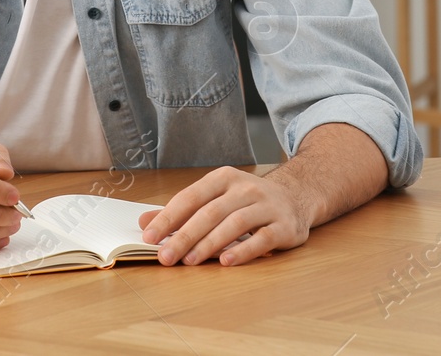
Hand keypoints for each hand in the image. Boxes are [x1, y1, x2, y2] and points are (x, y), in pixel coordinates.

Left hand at [137, 166, 310, 266]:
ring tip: (190, 261)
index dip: (168, 218)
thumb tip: (144, 222)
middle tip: (166, 257)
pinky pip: (262, 238)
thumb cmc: (247, 201)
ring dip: (209, 244)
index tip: (149, 238)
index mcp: (223, 178)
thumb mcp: (215, 198)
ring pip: (234, 224)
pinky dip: (243, 250)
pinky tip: (226, 262)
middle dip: (184, 236)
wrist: (296, 197)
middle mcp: (245, 188)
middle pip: (209, 213)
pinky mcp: (284, 226)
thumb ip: (181, 211)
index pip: (190, 197)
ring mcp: (266, 206)